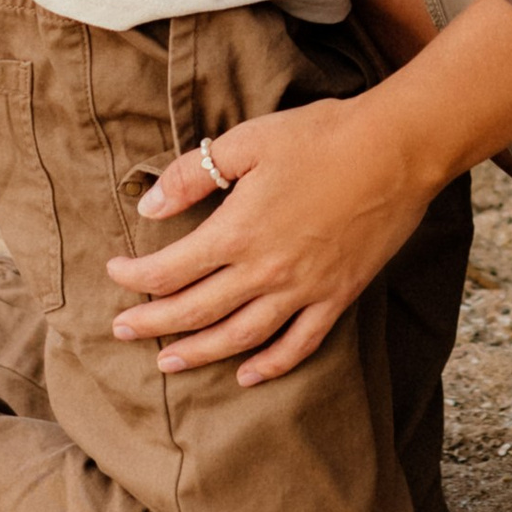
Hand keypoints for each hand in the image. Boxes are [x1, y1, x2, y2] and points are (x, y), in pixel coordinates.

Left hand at [110, 95, 431, 383]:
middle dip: (152, 323)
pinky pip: (298, 345)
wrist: (397, 149)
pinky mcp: (337, 296)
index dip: (136, 276)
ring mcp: (303, 290)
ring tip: (168, 361)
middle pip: (195, 312)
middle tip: (123, 330)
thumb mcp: (250, 141)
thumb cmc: (323, 135)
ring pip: (239, 338)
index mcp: (238, 232)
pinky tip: (247, 375)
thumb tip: (148, 206)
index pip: (170, 270)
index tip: (114, 271)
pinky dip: (270, 366)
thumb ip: (194, 175)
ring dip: (199, 353)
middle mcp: (265, 272)